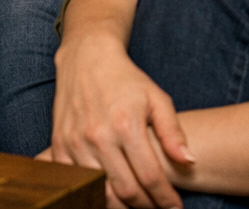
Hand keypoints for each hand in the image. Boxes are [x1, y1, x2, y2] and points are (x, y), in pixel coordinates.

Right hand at [50, 29, 192, 208]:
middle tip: (158, 207)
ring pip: (101, 192)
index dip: (165, 198)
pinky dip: (94, 193)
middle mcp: (99, 136)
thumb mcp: (156, 98)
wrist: (86, 56)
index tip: (175, 207)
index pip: (150, 177)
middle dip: (147, 206)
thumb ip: (172, 131)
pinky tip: (109, 191)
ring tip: (137, 202)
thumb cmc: (125, 78)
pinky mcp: (59, 144)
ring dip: (121, 205)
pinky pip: (77, 182)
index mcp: (126, 124)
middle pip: (126, 191)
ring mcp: (76, 141)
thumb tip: (189, 161)